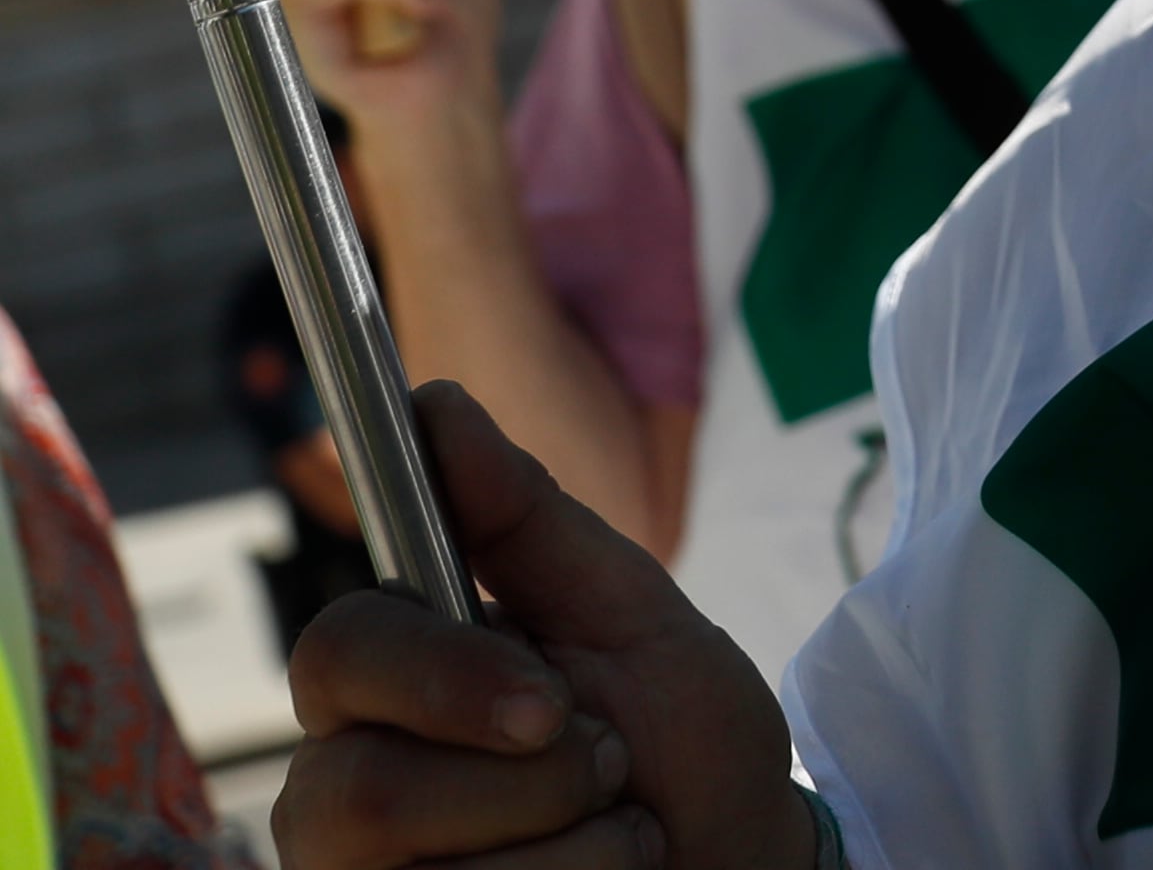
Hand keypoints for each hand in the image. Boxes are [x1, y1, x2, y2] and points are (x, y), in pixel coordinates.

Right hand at [277, 386, 804, 869]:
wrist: (743, 860)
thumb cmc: (681, 741)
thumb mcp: (630, 615)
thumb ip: (528, 521)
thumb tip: (434, 402)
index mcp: (395, 683)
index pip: (336, 653)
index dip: (439, 677)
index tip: (548, 704)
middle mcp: (346, 784)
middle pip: (358, 787)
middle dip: (531, 780)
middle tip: (611, 768)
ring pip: (409, 868)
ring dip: (567, 848)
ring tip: (615, 833)